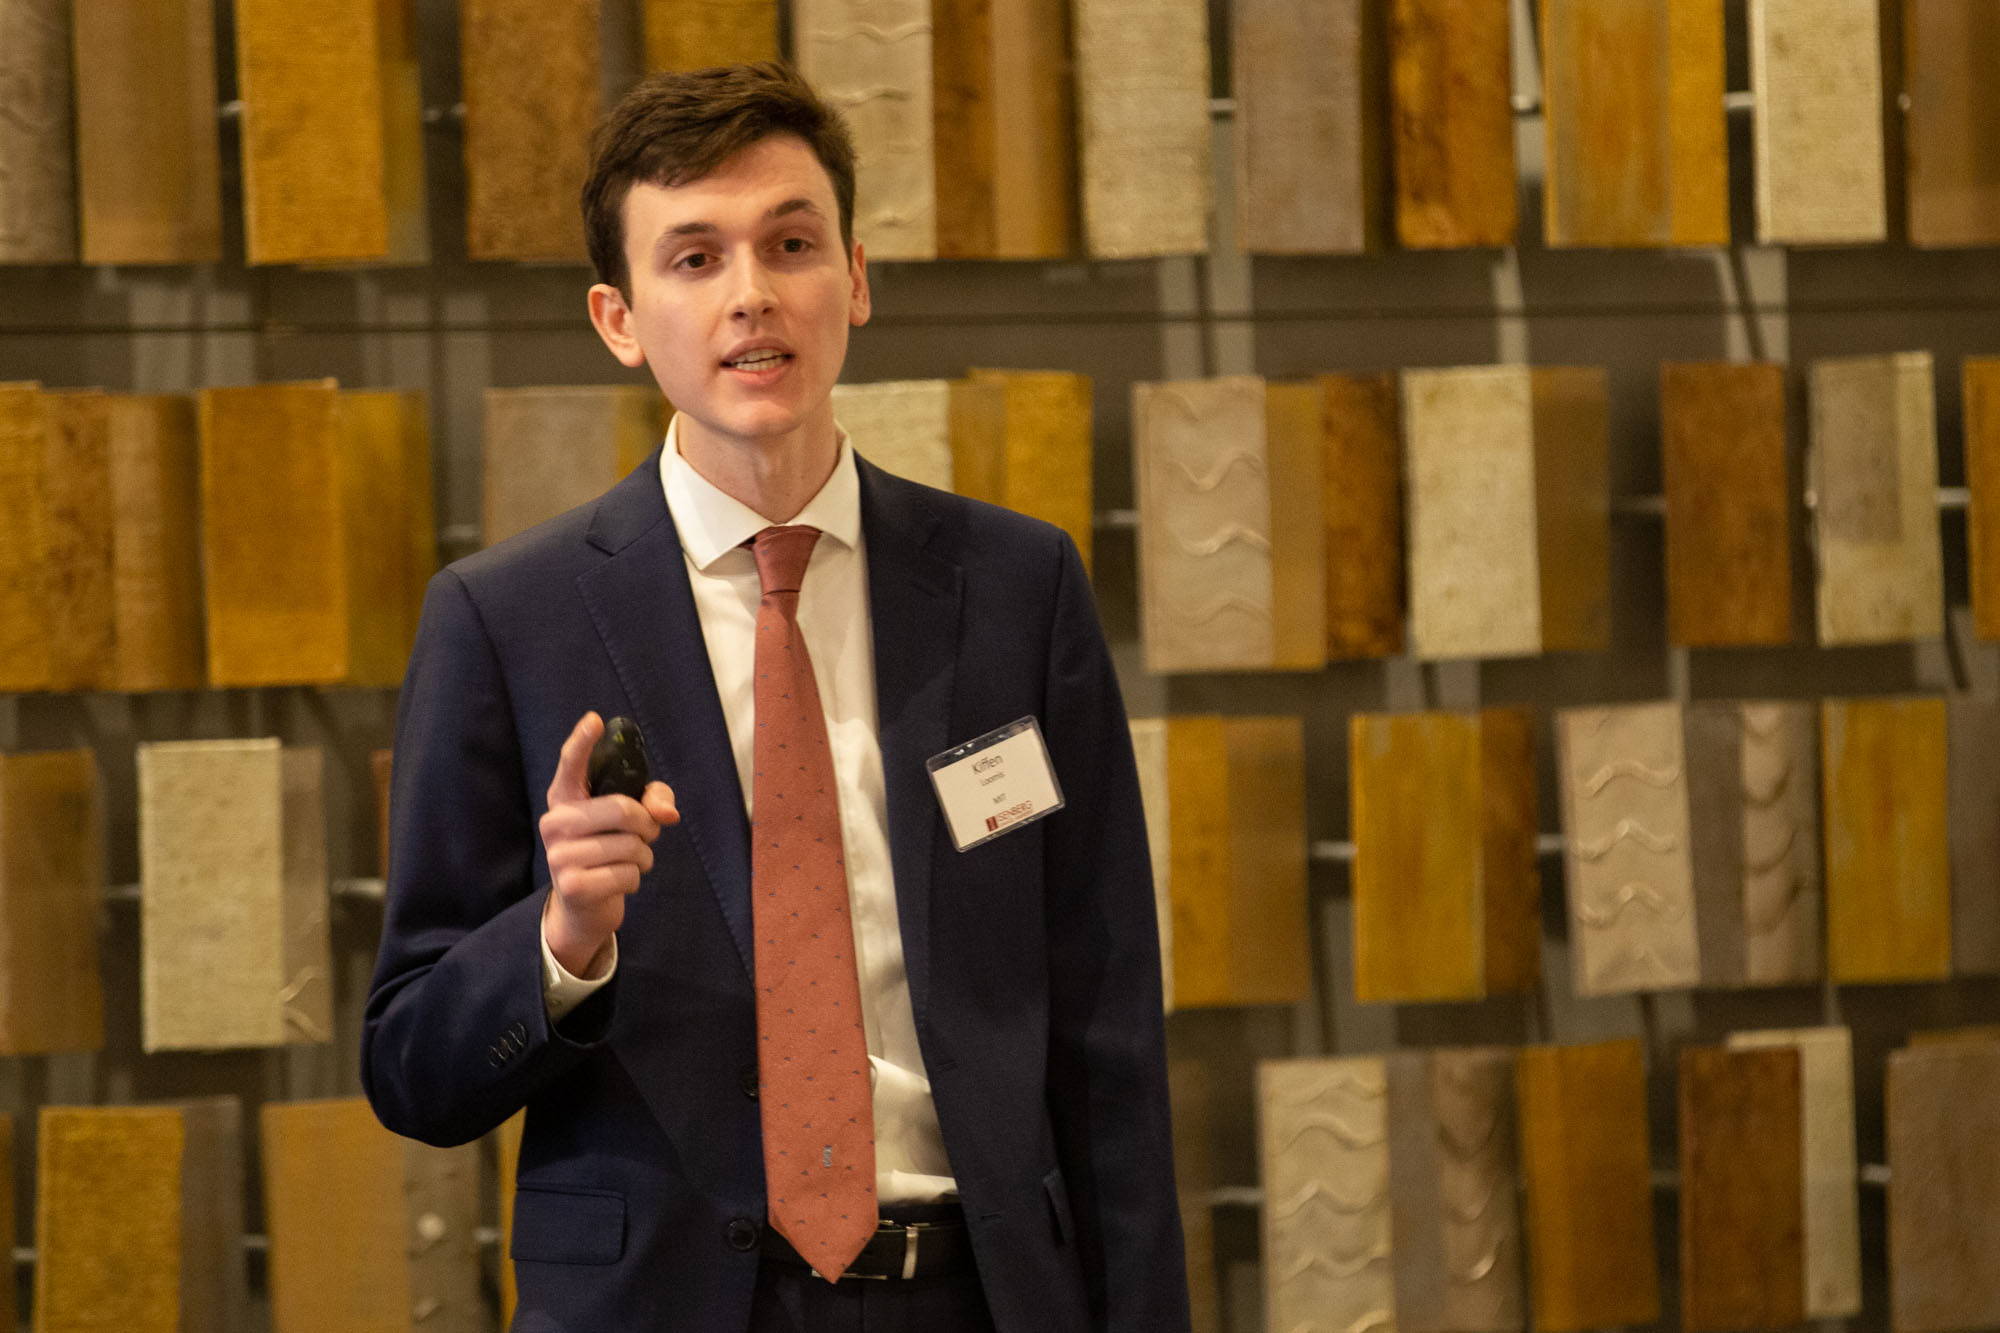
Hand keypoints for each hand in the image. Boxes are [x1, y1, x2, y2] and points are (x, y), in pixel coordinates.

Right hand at [540, 711, 678, 976]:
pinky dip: (635, 879)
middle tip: (647, 835)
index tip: (594, 720)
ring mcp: (559, 855)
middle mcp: (555, 822)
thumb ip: (653, 802)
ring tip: (630, 861)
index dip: (583, 741)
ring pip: (629, 845)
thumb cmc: (610, 848)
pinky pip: (626, 874)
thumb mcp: (632, 820)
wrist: (584, 906)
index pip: (572, 763)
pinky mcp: (571, 885)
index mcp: (566, 797)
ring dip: (643, 856)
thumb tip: (667, 814)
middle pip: (621, 809)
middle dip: (647, 825)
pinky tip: (618, 881)